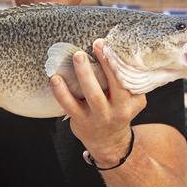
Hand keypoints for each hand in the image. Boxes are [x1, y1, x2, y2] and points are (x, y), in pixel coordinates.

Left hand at [50, 38, 146, 166]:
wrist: (109, 142)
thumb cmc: (118, 110)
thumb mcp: (131, 99)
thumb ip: (127, 81)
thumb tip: (116, 49)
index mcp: (131, 101)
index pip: (127, 79)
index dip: (117, 61)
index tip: (108, 44)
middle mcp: (118, 110)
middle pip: (114, 86)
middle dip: (105, 64)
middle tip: (96, 44)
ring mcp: (99, 116)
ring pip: (92, 95)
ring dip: (84, 74)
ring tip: (77, 56)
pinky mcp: (81, 121)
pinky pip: (70, 105)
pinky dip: (61, 91)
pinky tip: (55, 78)